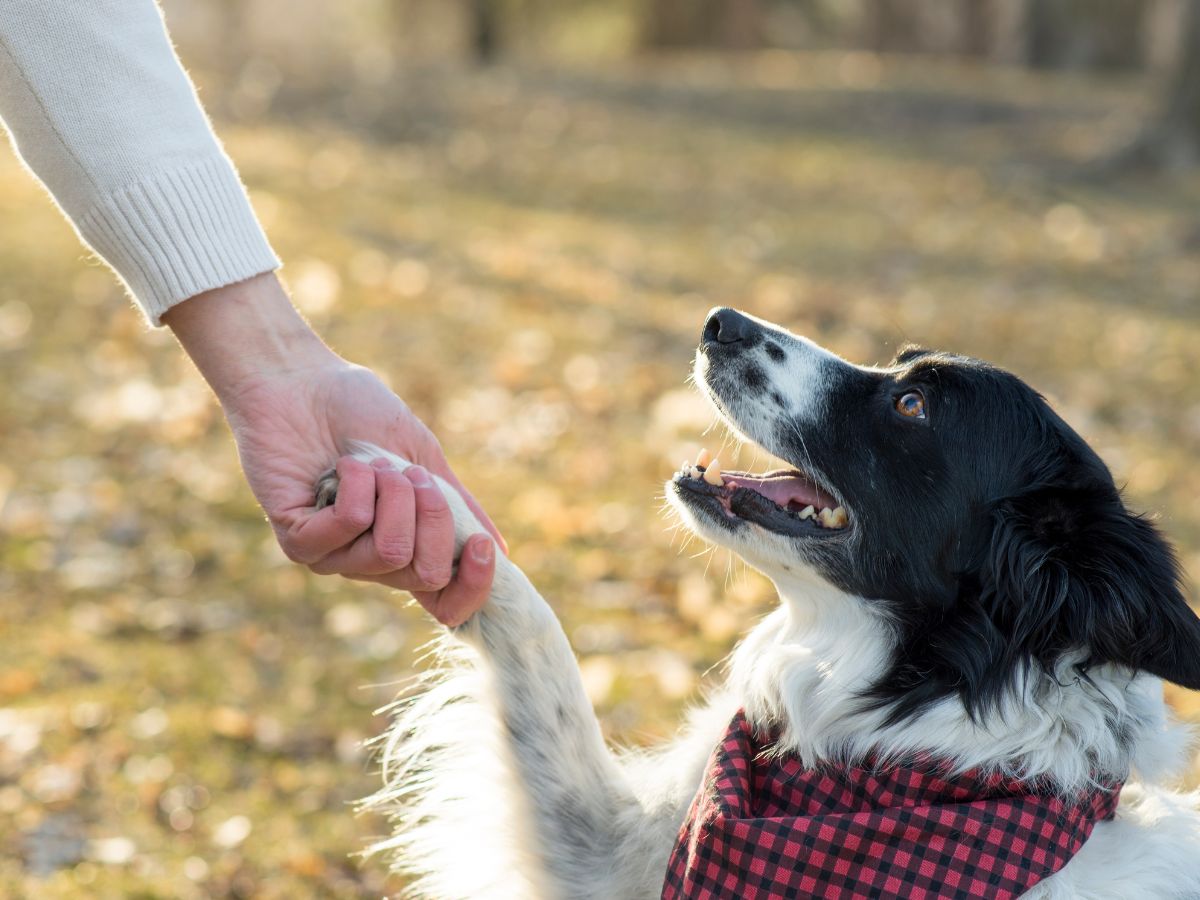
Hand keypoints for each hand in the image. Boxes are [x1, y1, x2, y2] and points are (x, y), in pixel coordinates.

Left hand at [164, 274, 502, 625]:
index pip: (446, 604)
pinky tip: (342, 465)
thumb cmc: (359, 413)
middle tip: (412, 475)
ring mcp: (333, 556)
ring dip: (393, 492)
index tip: (480, 545)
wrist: (301, 379)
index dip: (472, 587)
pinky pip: (350, 528)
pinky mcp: (298, 540)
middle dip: (434, 515)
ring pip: (391, 551)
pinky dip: (358, 485)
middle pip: (427, 574)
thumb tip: (499, 552)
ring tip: (373, 462)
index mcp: (407, 546)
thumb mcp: (424, 460)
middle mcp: (370, 562)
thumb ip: (458, 507)